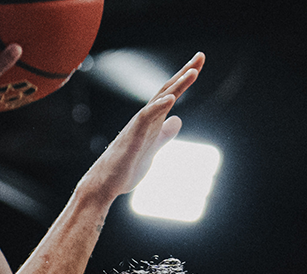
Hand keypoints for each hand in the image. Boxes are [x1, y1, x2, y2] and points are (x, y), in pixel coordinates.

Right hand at [77, 53, 204, 201]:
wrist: (105, 184)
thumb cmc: (126, 167)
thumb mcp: (153, 147)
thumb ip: (165, 133)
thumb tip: (177, 119)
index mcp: (152, 120)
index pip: (171, 94)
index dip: (185, 79)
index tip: (198, 64)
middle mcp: (145, 117)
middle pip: (167, 89)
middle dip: (184, 73)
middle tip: (200, 56)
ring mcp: (138, 125)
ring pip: (159, 99)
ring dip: (176, 85)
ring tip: (193, 72)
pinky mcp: (132, 137)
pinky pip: (145, 118)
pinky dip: (158, 106)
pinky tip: (171, 98)